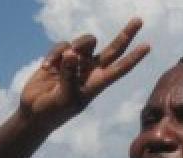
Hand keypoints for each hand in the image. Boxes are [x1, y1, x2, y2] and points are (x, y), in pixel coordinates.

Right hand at [19, 17, 148, 129]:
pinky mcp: (61, 58)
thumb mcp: (64, 98)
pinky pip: (63, 46)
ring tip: (64, 58)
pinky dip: (55, 53)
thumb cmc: (53, 111)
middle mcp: (90, 71)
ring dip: (77, 45)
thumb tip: (72, 53)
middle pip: (113, 49)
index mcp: (97, 84)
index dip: (134, 57)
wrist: (34, 112)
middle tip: (139, 20)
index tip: (147, 46)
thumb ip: (69, 76)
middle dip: (126, 34)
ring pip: (86, 42)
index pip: (119, 68)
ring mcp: (77, 63)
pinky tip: (47, 68)